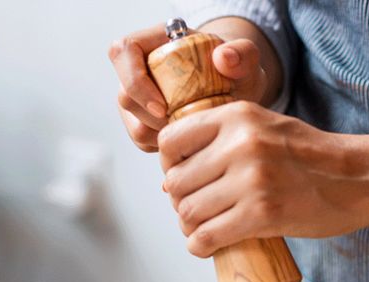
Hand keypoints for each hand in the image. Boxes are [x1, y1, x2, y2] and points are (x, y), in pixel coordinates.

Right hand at [109, 23, 268, 152]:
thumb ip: (242, 53)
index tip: (164, 108)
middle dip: (155, 120)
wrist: (234, 93)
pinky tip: (192, 145)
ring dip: (164, 138)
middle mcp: (137, 72)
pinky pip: (146, 144)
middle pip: (127, 98)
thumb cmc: (234, 71)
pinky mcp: (144, 126)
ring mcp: (137, 101)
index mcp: (151, 43)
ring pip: (136, 127)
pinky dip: (168, 150)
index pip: (123, 54)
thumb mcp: (244, 59)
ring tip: (195, 136)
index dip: (136, 83)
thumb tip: (224, 59)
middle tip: (188, 129)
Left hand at [159, 102, 368, 256]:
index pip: (171, 143)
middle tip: (198, 214)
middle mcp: (240, 144)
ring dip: (191, 228)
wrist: (361, 179)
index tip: (186, 182)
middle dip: (181, 204)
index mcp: (237, 116)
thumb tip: (170, 182)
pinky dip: (200, 247)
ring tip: (206, 230)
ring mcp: (251, 180)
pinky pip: (207, 237)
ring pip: (188, 212)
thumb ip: (223, 142)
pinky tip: (208, 247)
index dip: (171, 168)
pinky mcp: (262, 214)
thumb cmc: (314, 159)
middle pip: (177, 184)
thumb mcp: (267, 128)